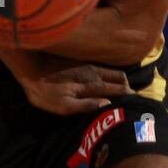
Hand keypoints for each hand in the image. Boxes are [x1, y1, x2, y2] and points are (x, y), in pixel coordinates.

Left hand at [15, 60, 132, 116]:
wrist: (30, 67)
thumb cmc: (45, 91)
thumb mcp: (63, 105)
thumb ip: (86, 105)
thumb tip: (108, 104)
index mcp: (92, 84)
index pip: (118, 89)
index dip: (128, 97)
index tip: (137, 104)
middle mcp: (95, 72)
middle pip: (120, 78)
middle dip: (129, 88)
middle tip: (133, 99)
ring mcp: (89, 65)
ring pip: (113, 71)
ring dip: (121, 80)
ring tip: (125, 91)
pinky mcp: (82, 61)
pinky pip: (104, 67)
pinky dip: (111, 75)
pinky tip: (109, 81)